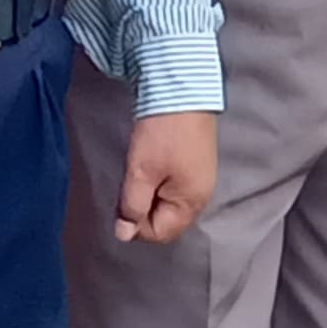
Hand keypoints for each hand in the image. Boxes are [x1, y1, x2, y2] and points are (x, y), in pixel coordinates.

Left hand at [114, 111, 217, 243]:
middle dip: (144, 207)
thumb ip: (132, 207)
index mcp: (191, 203)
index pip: (159, 233)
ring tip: (142, 170)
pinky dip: (160, 180)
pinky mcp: (198, 164)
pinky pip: (175, 186)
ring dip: (151, 192)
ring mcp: (202, 179)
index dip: (136, 222)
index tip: (125, 198)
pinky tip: (153, 163)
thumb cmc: (162, 135)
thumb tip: (124, 235)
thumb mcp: (141, 172)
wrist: (184, 91)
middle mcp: (202, 197)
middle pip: (166, 219)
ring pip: (168, 201)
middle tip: (132, 182)